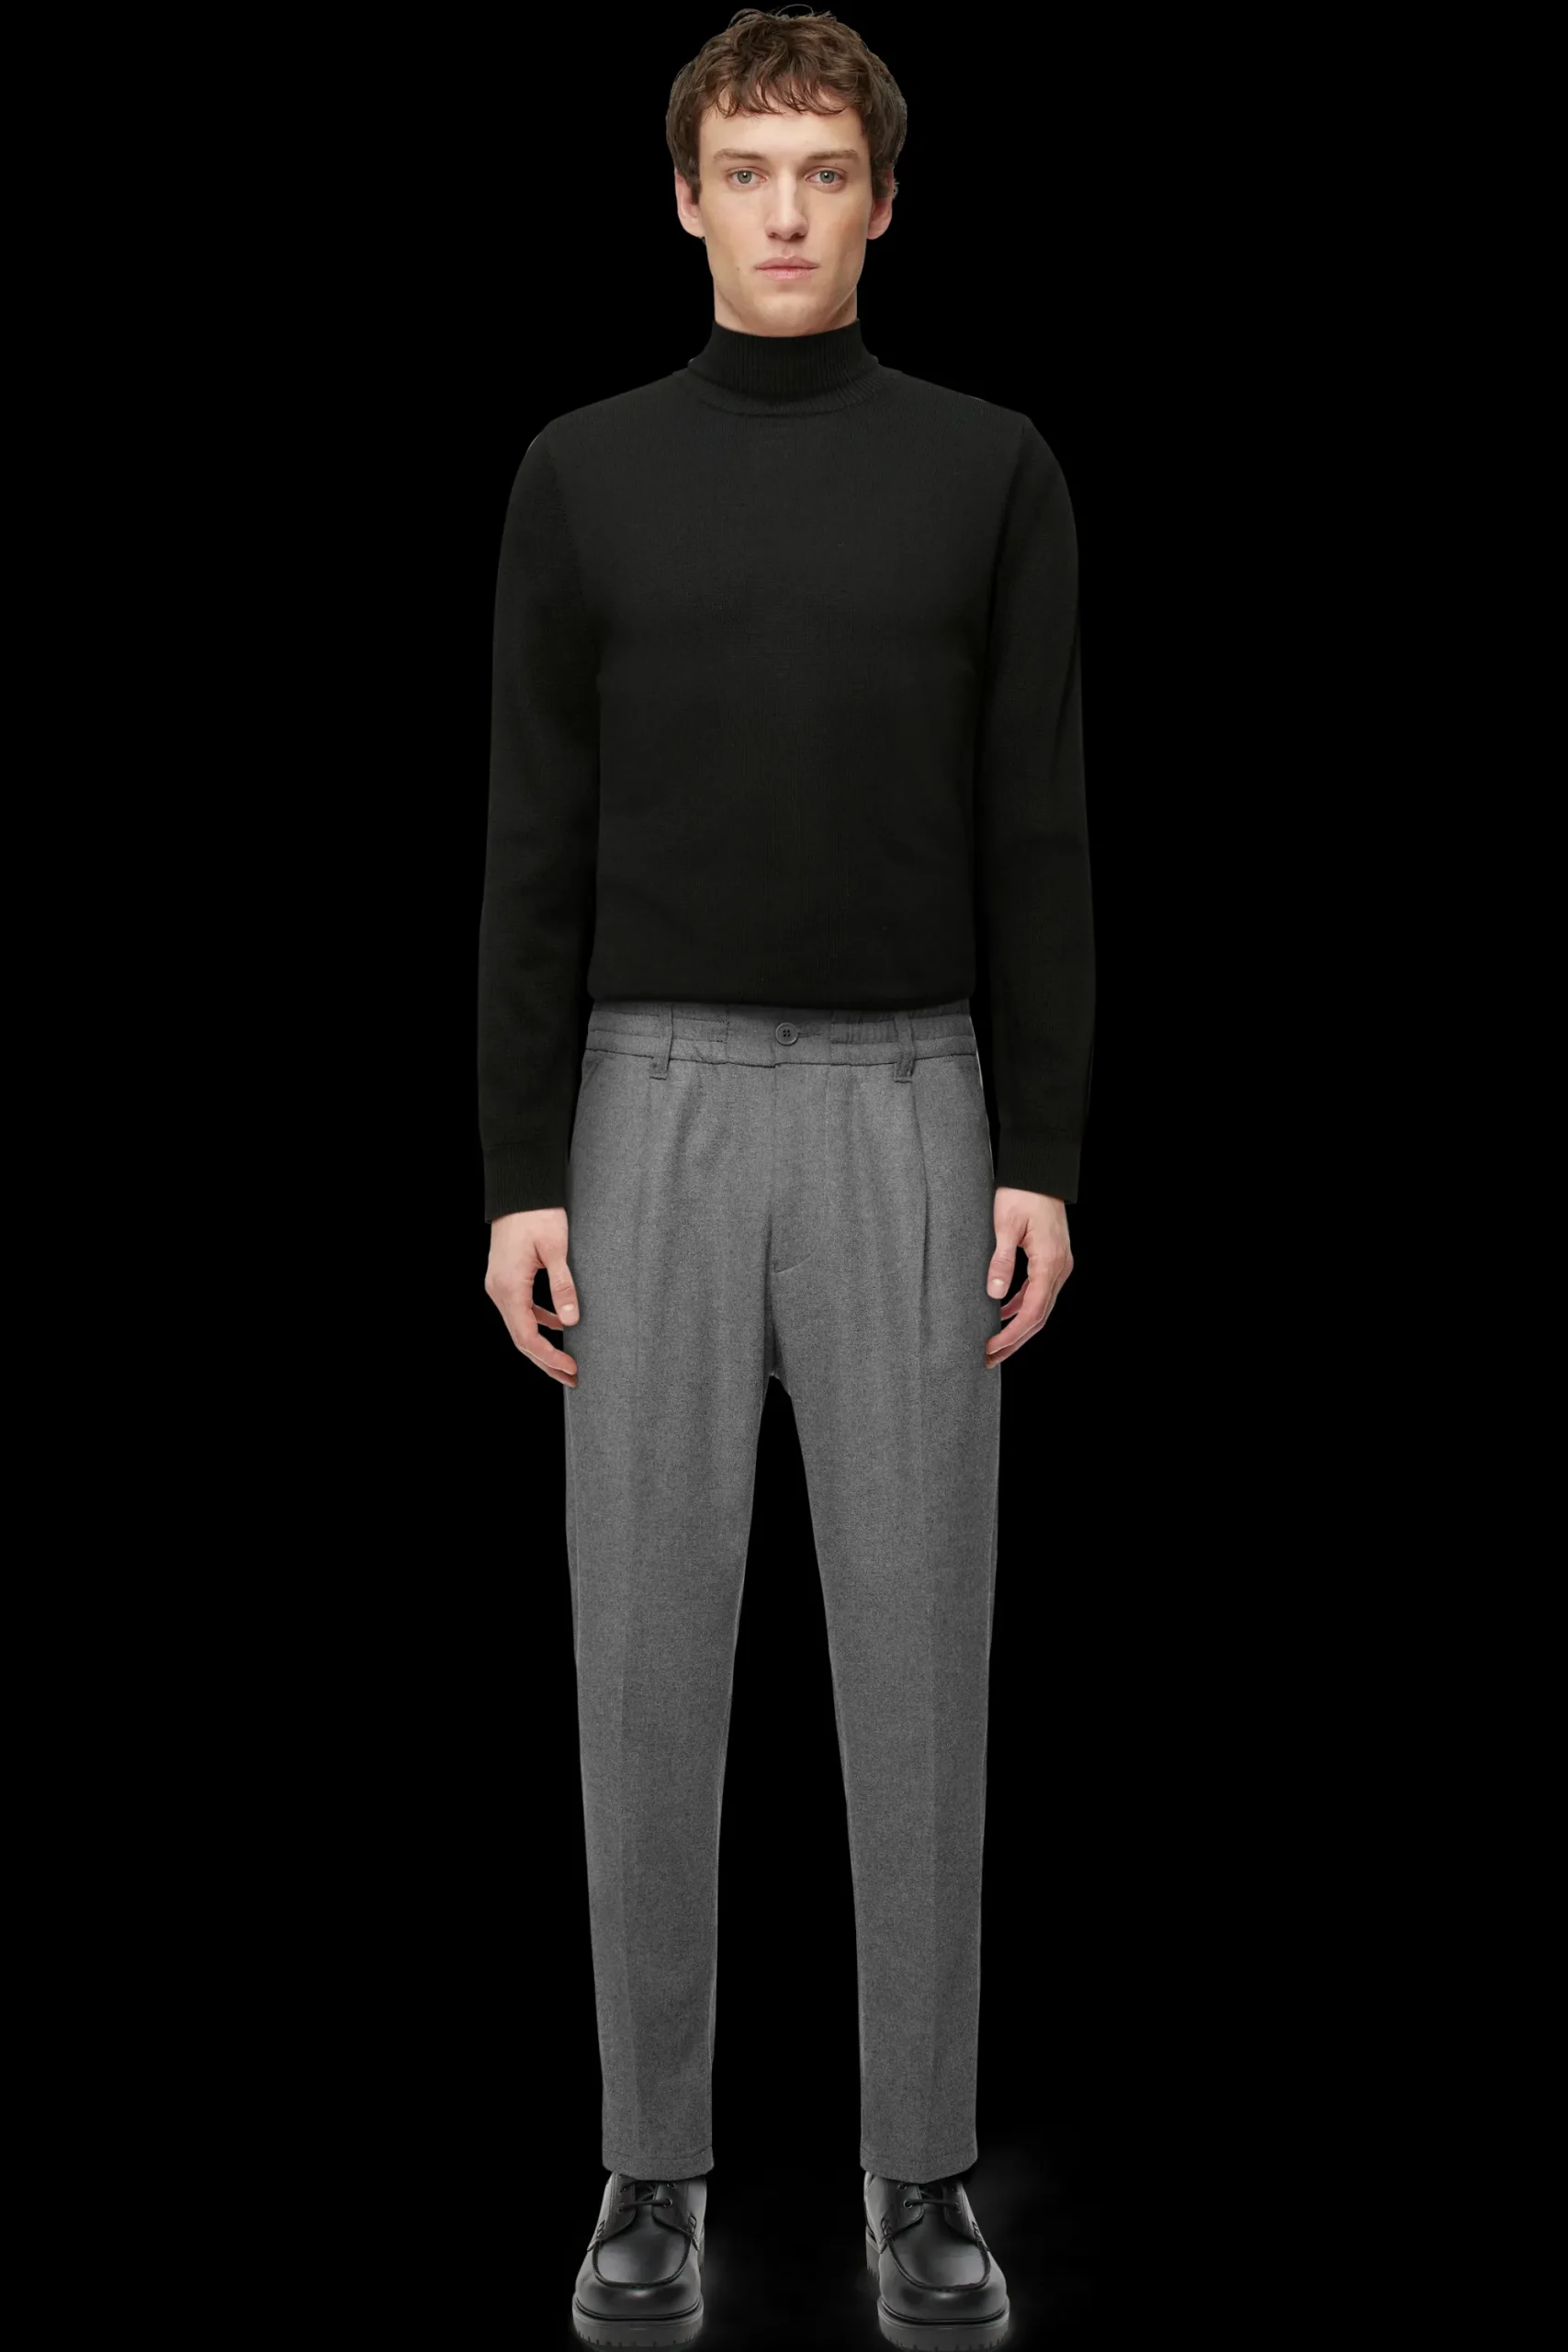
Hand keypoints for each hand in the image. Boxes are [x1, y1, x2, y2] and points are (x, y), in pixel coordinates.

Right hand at [484, 1207, 579, 1387]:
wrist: (519, 1189)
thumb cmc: (537, 1214)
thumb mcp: (556, 1250)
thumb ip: (563, 1286)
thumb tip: (572, 1321)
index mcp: (509, 1287)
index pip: (527, 1336)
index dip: (549, 1357)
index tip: (572, 1368)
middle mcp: (498, 1290)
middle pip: (522, 1338)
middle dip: (546, 1361)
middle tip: (573, 1378)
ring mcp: (500, 1285)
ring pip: (521, 1325)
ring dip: (543, 1345)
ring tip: (567, 1361)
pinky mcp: (506, 1278)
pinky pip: (522, 1309)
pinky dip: (540, 1321)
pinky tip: (560, 1326)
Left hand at [984, 1189, 1072, 1368]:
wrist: (1039, 1170)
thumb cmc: (1022, 1192)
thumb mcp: (1005, 1226)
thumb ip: (1001, 1260)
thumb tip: (994, 1294)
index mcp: (1049, 1263)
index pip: (1032, 1312)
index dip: (1010, 1335)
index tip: (989, 1349)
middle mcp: (1059, 1268)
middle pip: (1038, 1317)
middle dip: (1013, 1341)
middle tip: (988, 1359)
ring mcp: (1059, 1265)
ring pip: (1040, 1307)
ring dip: (1018, 1328)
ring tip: (994, 1345)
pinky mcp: (1052, 1259)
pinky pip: (1038, 1291)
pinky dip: (1021, 1306)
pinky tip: (1003, 1314)